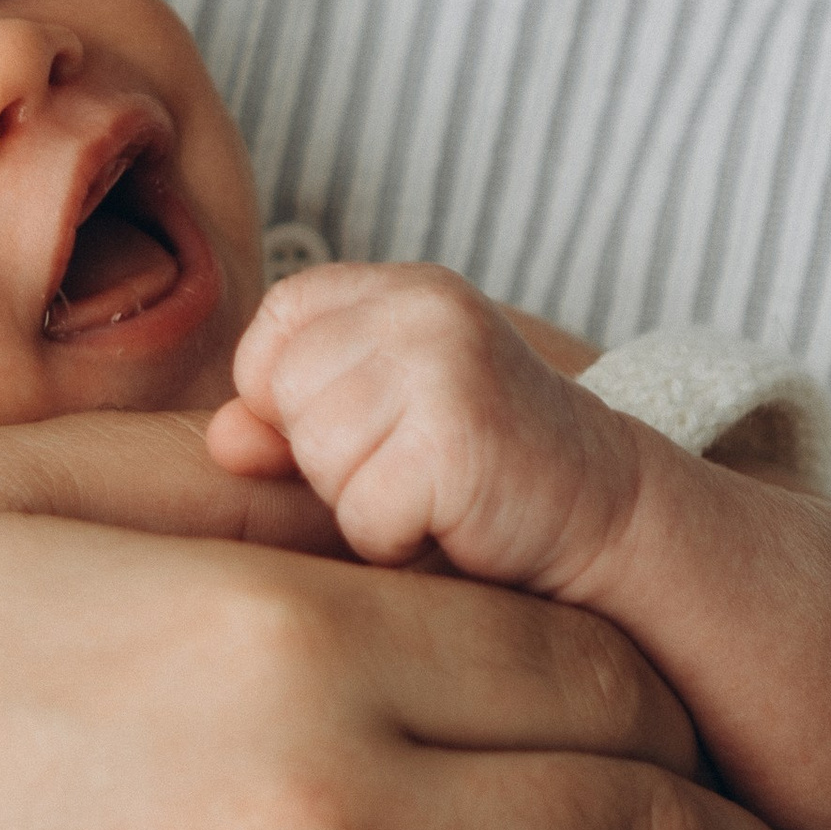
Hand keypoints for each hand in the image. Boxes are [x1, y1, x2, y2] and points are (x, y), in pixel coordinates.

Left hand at [209, 259, 638, 592]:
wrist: (610, 513)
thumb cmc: (485, 470)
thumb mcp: (382, 424)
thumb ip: (289, 420)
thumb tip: (220, 439)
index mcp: (401, 288)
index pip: (277, 322)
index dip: (288, 392)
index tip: (362, 426)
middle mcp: (423, 310)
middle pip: (285, 392)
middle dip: (329, 456)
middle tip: (411, 466)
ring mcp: (444, 367)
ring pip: (319, 454)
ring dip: (363, 502)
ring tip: (432, 492)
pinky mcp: (459, 439)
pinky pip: (364, 513)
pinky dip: (397, 541)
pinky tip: (453, 522)